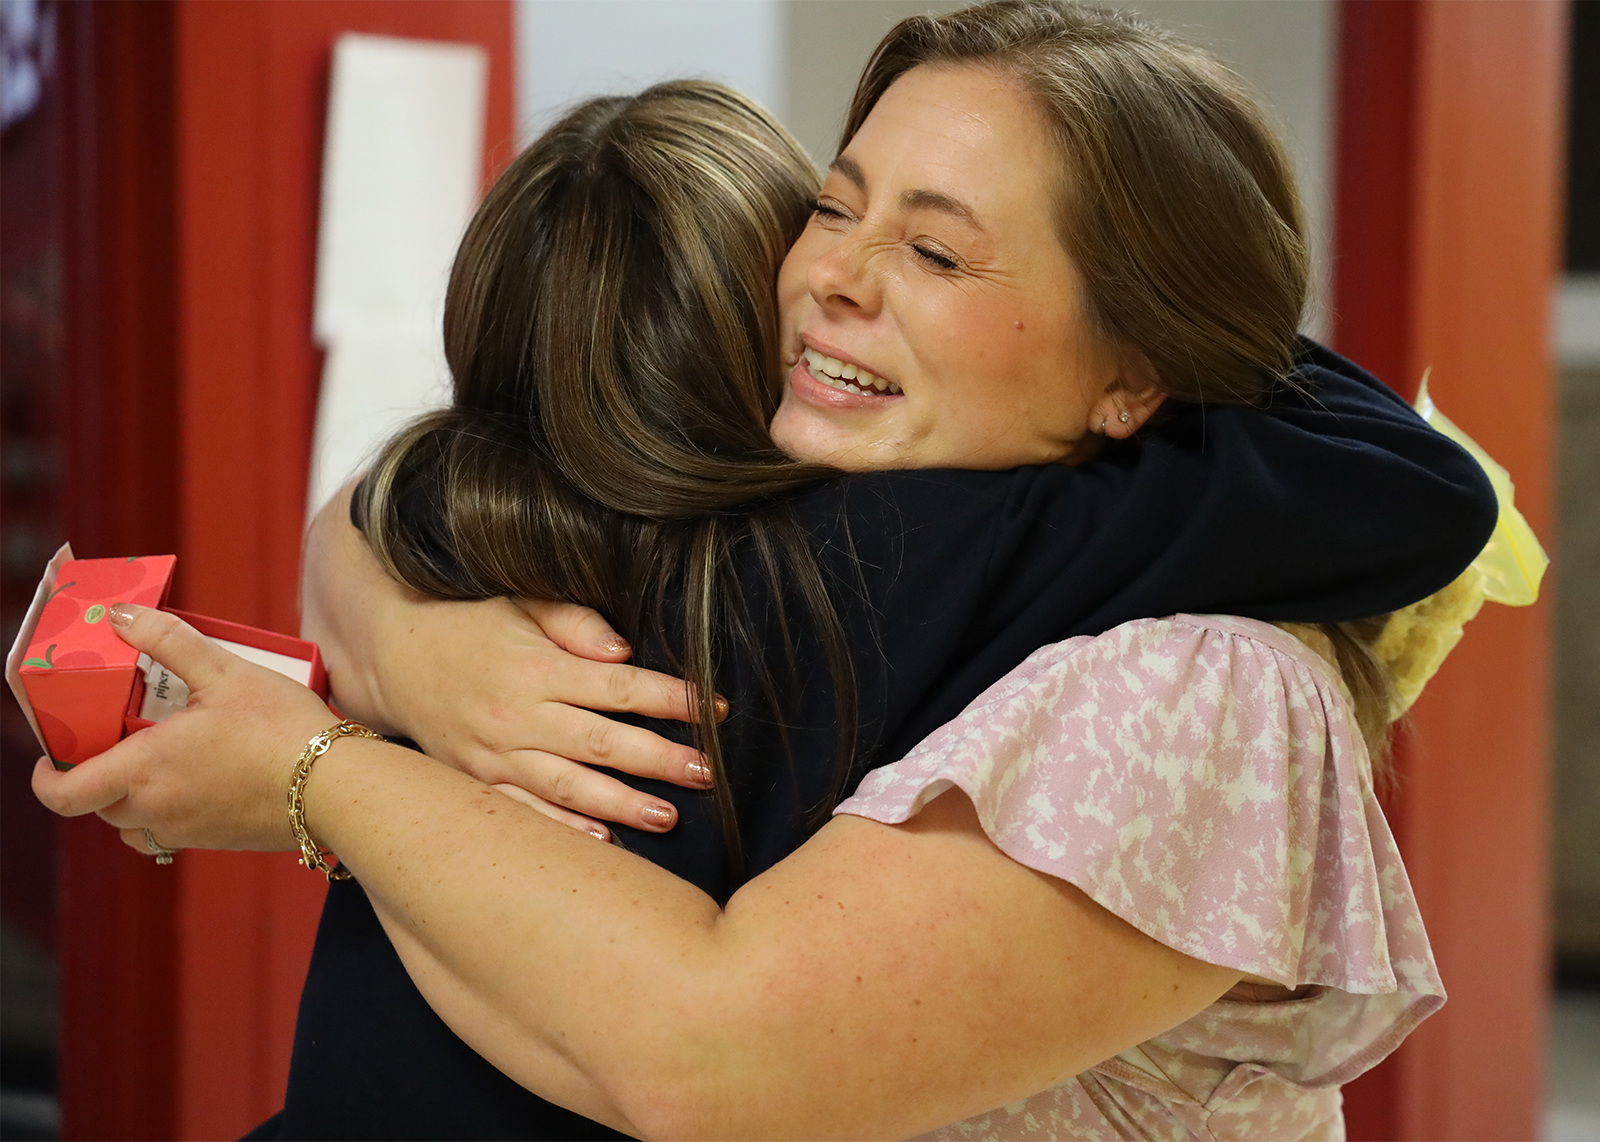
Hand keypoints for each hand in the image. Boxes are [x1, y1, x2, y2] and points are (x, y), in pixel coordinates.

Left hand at [32, 604, 332, 854]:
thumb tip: (122, 616)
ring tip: (164, 758)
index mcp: (145, 769)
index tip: (51, 757)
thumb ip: (167, 640)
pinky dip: (172, 807)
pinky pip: (172, 831)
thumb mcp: (226, 671)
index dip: (45, 777)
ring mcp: (186, 831)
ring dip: (133, 797)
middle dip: (98, 774)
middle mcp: (156, 809)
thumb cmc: (283, 731)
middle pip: (98, 805)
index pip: (63, 793)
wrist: (338, 788)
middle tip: (123, 737)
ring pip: (134, 823)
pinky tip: (207, 775)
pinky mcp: (216, 841)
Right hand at [301, 481, 715, 840]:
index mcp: (536, 668)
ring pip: (568, 787)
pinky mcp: (477, 783)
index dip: (670, 699)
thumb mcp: (520, 603)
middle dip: (658, 759)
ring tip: (669, 817)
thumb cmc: (470, 624)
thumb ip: (574, 622)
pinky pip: (524, 813)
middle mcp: (517, 716)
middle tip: (707, 773)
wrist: (392, 655)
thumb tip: (624, 651)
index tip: (715, 709)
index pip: (618, 687)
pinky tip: (603, 843)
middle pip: (601, 742)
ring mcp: (494, 756)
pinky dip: (562, 831)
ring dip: (622, 805)